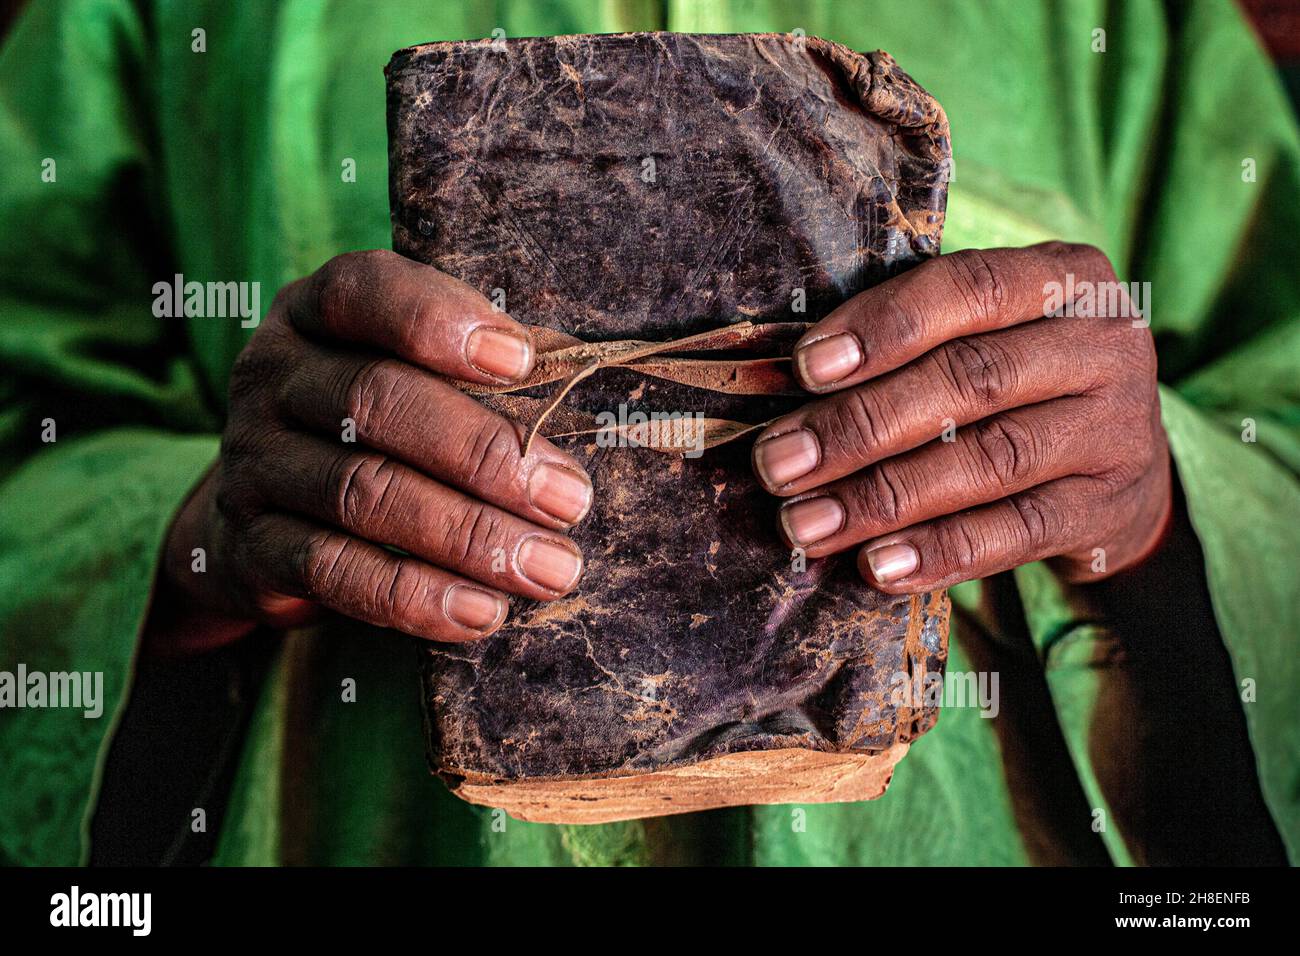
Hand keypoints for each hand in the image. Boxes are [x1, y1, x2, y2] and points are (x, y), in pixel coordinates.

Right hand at [154, 250, 591, 651]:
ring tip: (549, 568)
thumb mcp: (417, 377)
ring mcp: (253, 463)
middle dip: (483, 452)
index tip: (521, 361)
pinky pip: (334, 571)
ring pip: (363, 493)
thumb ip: (484, 368)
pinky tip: (483, 612)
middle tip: (570, 498)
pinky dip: (415, 595)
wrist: (264, 522)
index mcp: (317, 315)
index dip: (438, 321)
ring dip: (469, 536)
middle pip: (375, 400)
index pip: (363, 291)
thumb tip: (583, 375)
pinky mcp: (251, 547)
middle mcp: (272, 378)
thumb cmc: (378, 430)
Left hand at [751, 242, 1170, 590]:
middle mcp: (1105, 344)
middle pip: (970, 380)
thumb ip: (912, 341)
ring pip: (989, 460)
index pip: (967, 289)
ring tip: (807, 525)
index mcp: (1064, 277)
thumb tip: (787, 382)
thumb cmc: (1020, 385)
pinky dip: (943, 551)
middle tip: (778, 464)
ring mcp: (1117, 428)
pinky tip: (879, 567)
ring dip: (885, 497)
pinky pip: (1018, 532)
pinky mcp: (1109, 508)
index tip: (805, 369)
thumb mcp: (988, 337)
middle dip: (860, 425)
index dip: (882, 328)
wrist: (1124, 471)